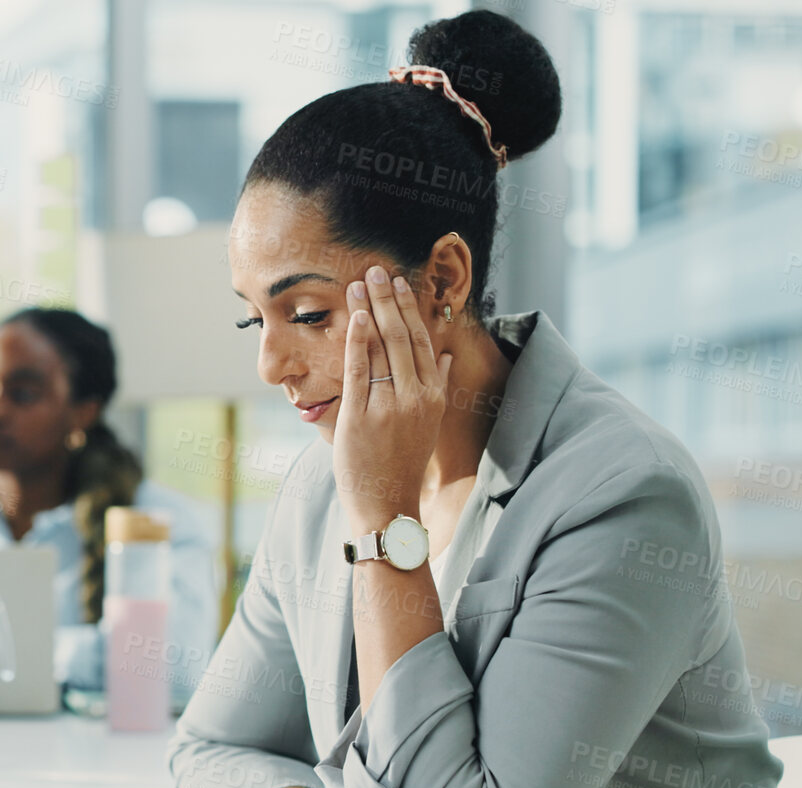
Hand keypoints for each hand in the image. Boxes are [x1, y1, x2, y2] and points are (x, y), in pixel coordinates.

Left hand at [332, 266, 454, 530]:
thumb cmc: (402, 462)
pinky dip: (359, 339)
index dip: (409, 308)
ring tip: (359, 283)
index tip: (400, 283)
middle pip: (402, 336)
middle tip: (376, 269)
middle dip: (389, 299)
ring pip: (382, 346)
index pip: (422, 340)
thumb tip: (444, 352)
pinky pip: (360, 369)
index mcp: (432, 395)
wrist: (387, 504)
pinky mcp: (362, 415)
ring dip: (371, 309)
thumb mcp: (427, 421)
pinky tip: (357, 315)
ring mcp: (389, 405)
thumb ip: (436, 384)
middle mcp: (415, 396)